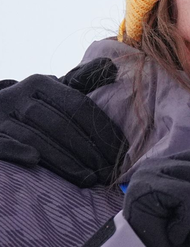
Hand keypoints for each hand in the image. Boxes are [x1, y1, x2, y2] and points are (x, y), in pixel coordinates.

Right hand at [0, 58, 126, 186]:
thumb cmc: (29, 106)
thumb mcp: (52, 91)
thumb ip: (81, 81)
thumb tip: (112, 67)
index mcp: (40, 83)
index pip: (79, 105)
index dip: (102, 129)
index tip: (120, 152)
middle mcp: (18, 96)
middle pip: (60, 125)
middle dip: (88, 151)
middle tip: (108, 172)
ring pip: (36, 138)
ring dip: (64, 161)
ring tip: (89, 180)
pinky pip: (1, 143)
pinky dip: (16, 150)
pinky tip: (34, 161)